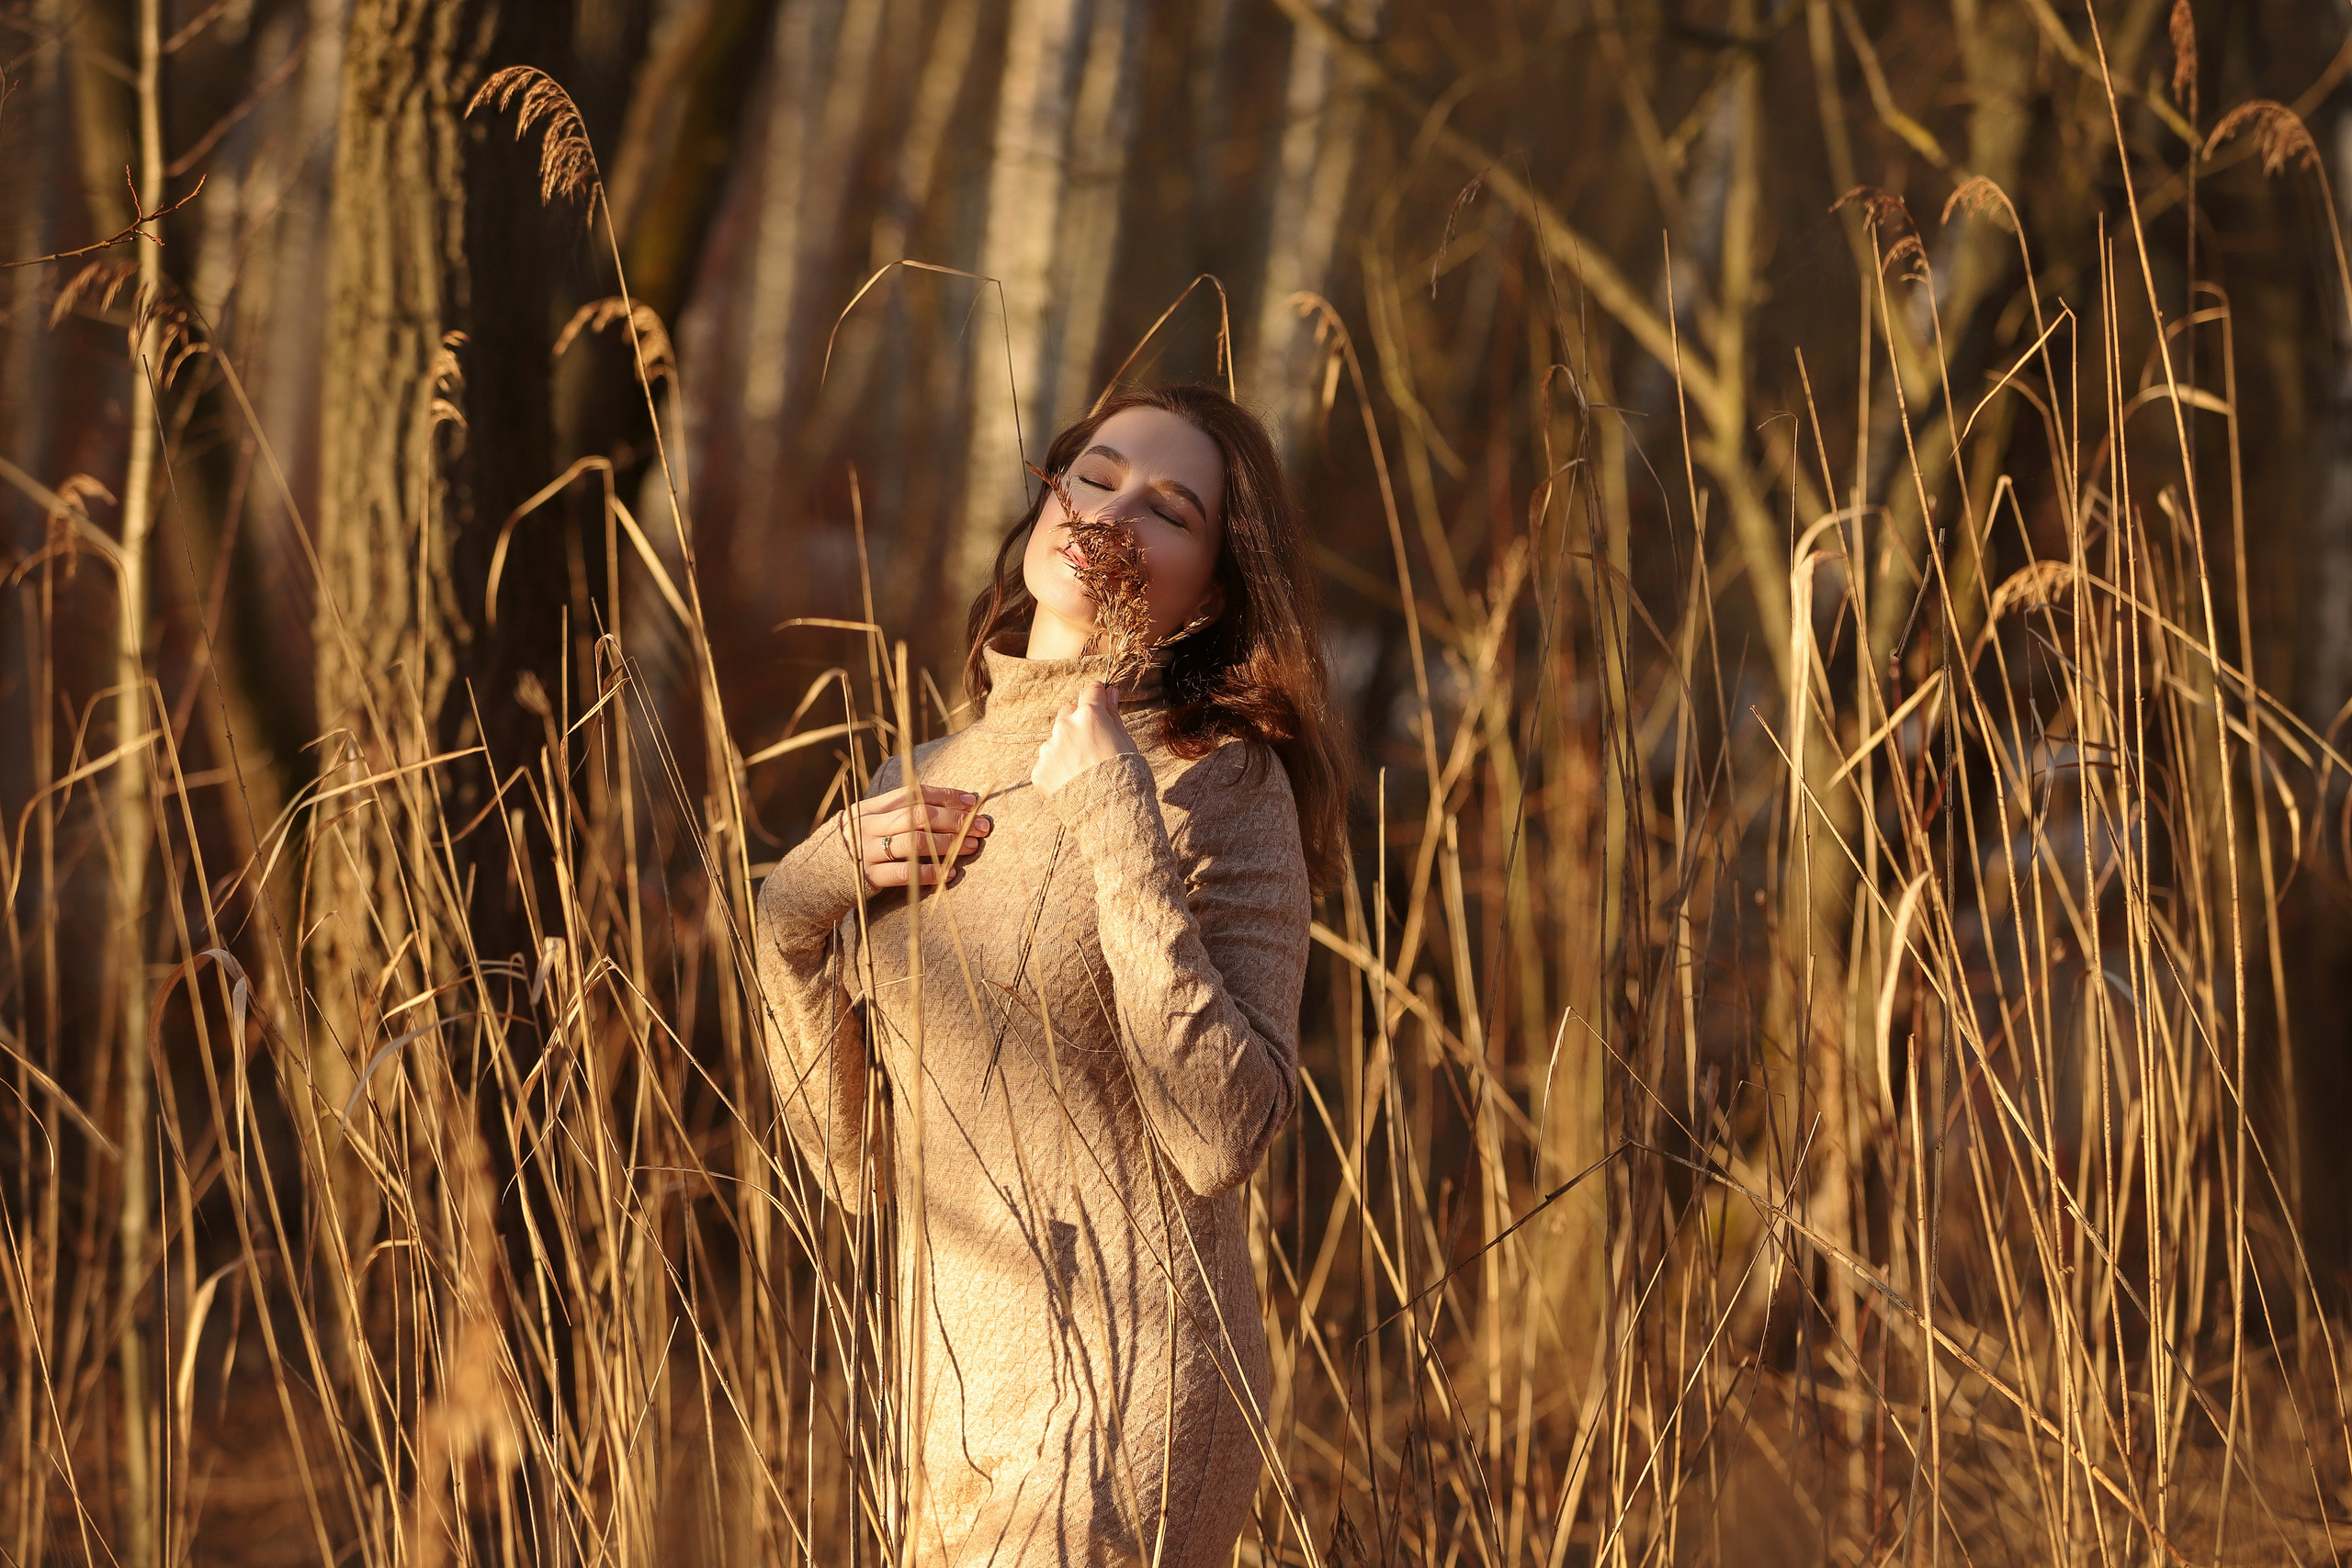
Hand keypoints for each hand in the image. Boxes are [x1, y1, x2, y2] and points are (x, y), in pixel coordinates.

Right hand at [840, 783, 990, 889]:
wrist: (813, 877)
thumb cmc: (854, 848)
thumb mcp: (869, 823)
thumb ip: (897, 814)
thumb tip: (947, 808)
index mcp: (872, 807)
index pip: (915, 793)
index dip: (946, 795)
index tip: (973, 801)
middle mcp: (869, 825)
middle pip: (919, 815)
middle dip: (956, 819)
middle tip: (983, 826)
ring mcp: (867, 850)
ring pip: (915, 841)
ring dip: (949, 844)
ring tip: (972, 847)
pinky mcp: (868, 877)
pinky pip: (904, 873)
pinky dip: (930, 873)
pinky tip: (949, 874)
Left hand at [1032, 681, 1139, 794]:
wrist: (1110, 813)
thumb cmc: (1126, 776)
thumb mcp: (1127, 742)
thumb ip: (1113, 715)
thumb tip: (1110, 692)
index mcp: (1089, 715)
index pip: (1090, 691)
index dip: (1097, 696)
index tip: (1101, 703)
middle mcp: (1065, 726)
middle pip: (1069, 712)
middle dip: (1079, 722)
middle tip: (1094, 745)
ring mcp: (1049, 749)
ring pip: (1057, 739)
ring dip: (1067, 747)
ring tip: (1083, 770)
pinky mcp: (1040, 770)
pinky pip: (1048, 762)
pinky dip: (1058, 769)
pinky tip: (1073, 782)